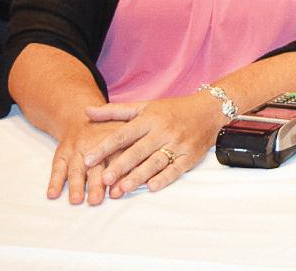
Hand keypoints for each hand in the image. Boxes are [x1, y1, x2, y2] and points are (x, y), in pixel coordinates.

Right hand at [47, 115, 129, 205]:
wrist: (82, 116)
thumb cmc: (112, 130)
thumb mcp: (126, 132)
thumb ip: (135, 151)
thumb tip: (149, 172)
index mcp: (113, 139)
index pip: (116, 158)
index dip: (117, 175)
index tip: (117, 192)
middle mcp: (93, 144)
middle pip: (95, 166)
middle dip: (96, 184)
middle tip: (96, 200)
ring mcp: (76, 149)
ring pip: (76, 168)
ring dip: (76, 185)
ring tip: (76, 200)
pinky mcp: (62, 153)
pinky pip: (57, 167)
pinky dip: (54, 181)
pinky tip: (52, 194)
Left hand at [82, 94, 221, 197]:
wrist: (209, 110)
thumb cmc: (172, 110)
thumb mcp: (144, 106)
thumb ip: (115, 111)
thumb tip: (87, 111)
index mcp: (150, 118)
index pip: (124, 133)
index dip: (105, 147)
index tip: (88, 159)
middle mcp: (163, 131)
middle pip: (139, 150)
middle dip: (121, 165)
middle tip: (104, 180)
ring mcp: (178, 143)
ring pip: (156, 161)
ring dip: (139, 175)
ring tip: (122, 188)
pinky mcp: (191, 155)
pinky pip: (176, 168)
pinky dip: (164, 178)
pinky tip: (151, 187)